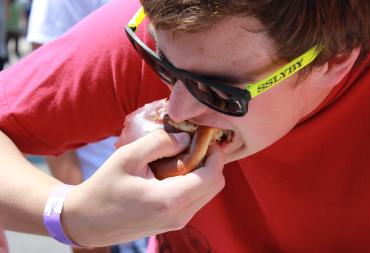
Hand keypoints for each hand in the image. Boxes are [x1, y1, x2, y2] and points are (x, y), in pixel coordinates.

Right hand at [62, 129, 224, 246]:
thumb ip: (159, 142)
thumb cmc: (105, 187)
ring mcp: (177, 222)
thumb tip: (186, 138)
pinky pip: (195, 200)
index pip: (212, 176)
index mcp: (170, 200)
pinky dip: (192, 183)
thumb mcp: (128, 156)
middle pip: (215, 186)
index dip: (215, 154)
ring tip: (179, 158)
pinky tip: (173, 172)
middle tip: (192, 145)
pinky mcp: (173, 223)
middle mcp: (179, 215)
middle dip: (210, 162)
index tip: (203, 138)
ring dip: (201, 172)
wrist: (88, 221)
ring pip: (207, 193)